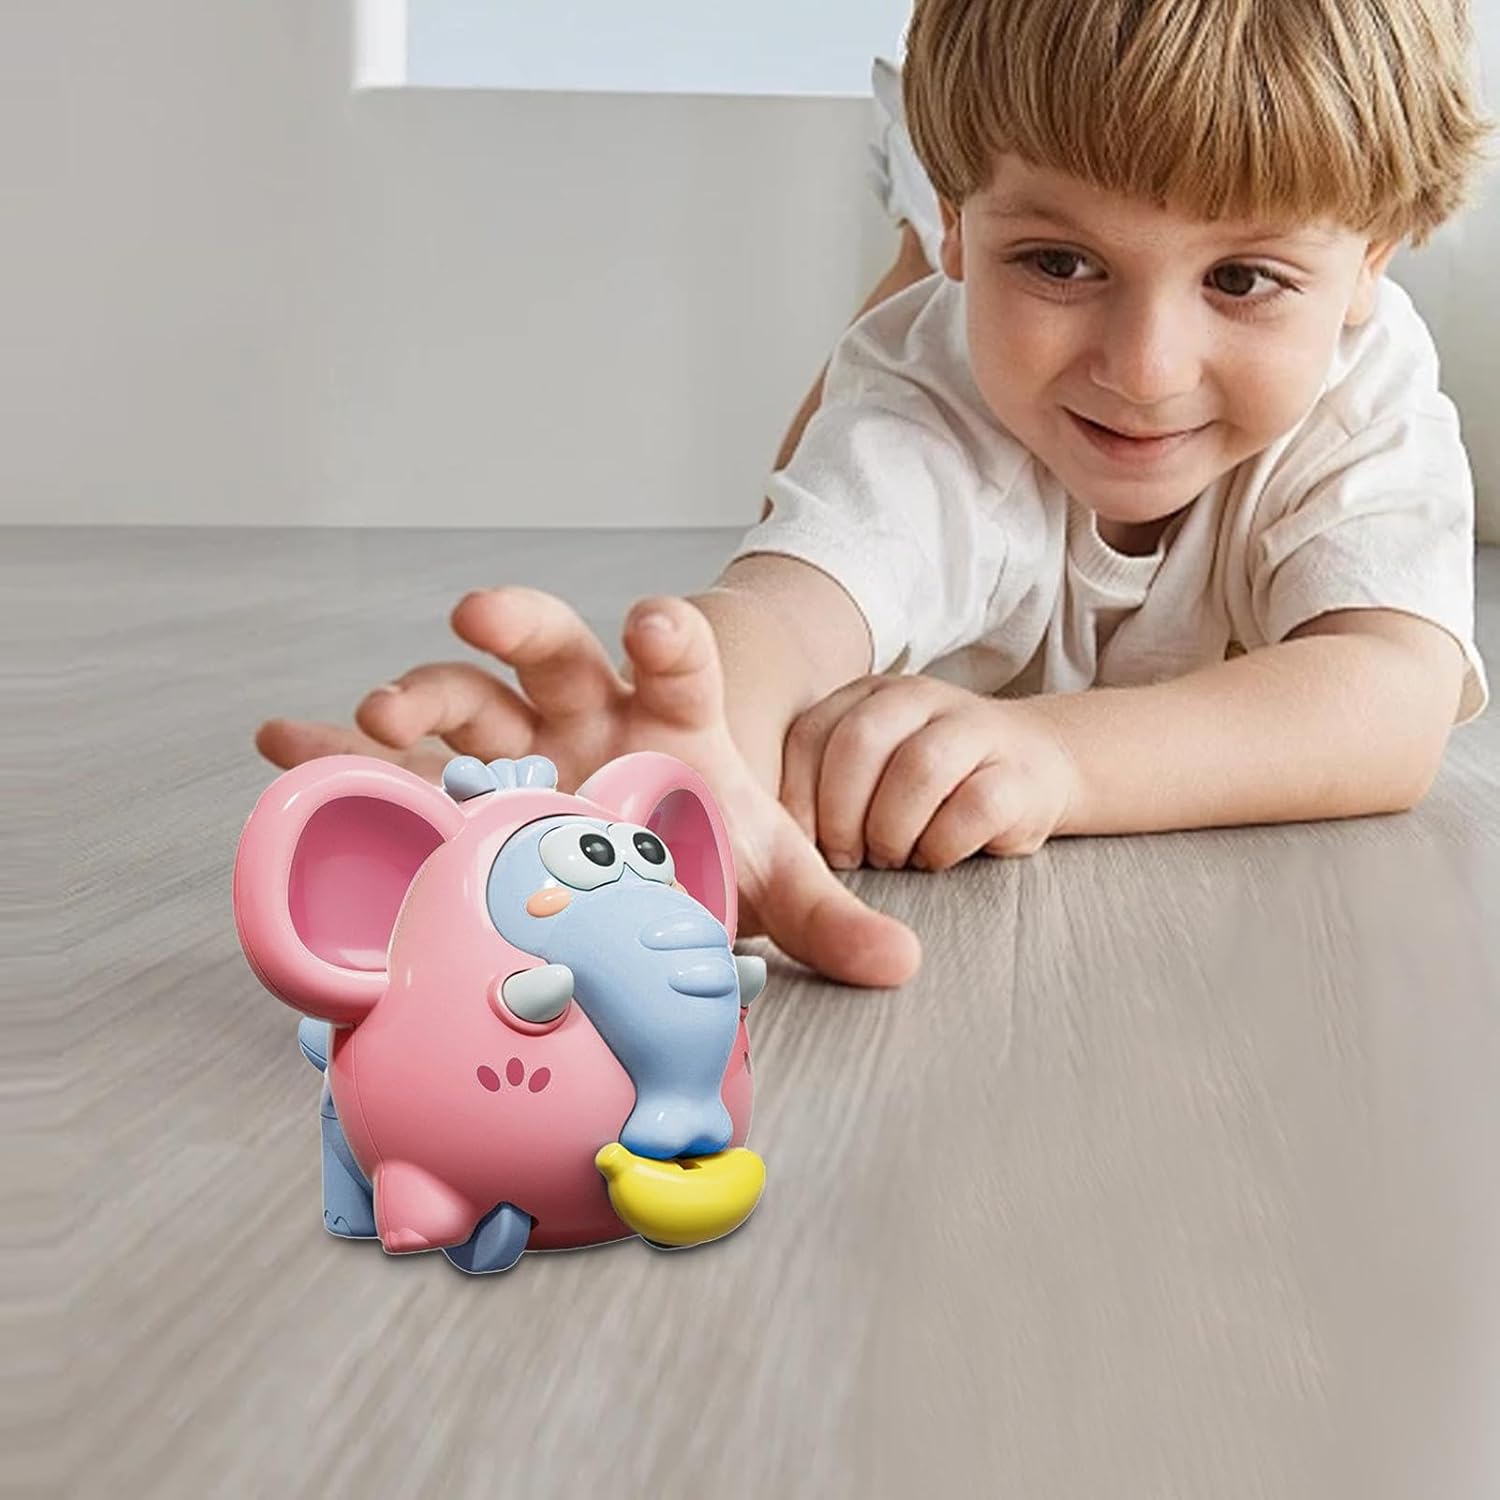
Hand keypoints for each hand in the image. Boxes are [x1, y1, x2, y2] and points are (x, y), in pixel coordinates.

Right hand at [256, 589, 921, 987]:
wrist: (646, 853)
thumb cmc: (702, 845)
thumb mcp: (764, 877)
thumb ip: (822, 918)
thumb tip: (902, 966)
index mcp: (666, 720)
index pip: (674, 663)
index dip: (666, 641)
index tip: (655, 620)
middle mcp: (583, 716)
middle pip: (550, 651)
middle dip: (517, 626)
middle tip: (479, 613)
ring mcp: (513, 746)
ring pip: (461, 697)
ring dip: (415, 695)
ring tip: (373, 715)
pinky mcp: (457, 787)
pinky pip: (392, 764)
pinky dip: (337, 755)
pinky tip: (283, 742)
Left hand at [779, 675, 1077, 870]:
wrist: (1036, 766)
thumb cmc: (932, 785)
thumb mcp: (872, 768)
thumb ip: (824, 784)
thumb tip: (769, 844)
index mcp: (870, 696)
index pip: (811, 733)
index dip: (798, 797)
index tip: (800, 845)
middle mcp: (920, 698)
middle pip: (859, 743)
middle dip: (841, 813)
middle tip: (846, 857)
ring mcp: (974, 729)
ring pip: (918, 769)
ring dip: (891, 830)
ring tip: (891, 857)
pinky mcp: (1018, 774)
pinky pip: (972, 807)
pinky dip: (941, 845)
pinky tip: (933, 857)